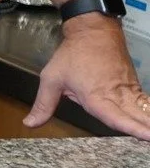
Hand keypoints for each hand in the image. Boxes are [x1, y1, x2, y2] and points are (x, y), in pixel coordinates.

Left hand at [27, 17, 149, 139]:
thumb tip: (30, 123)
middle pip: (136, 117)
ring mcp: (127, 90)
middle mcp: (115, 96)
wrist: (94, 31)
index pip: (116, 118)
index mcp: (95, 97)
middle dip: (148, 129)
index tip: (148, 137)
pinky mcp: (133, 85)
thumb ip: (43, 105)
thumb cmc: (73, 54)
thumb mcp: (51, 79)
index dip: (132, 128)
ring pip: (144, 110)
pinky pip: (145, 101)